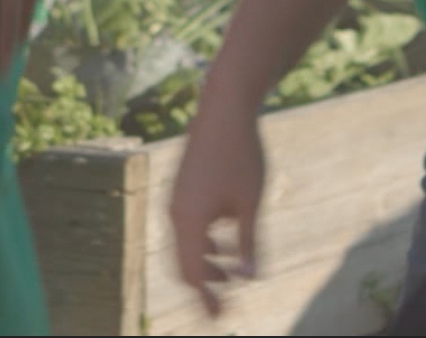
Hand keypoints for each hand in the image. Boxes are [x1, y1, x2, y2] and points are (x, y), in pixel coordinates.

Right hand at [168, 100, 264, 314]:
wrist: (224, 108)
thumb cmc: (241, 155)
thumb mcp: (250, 204)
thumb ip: (248, 243)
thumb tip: (249, 276)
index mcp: (189, 220)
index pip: (193, 274)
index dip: (206, 299)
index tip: (219, 318)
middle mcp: (176, 212)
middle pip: (184, 263)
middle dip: (205, 284)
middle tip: (227, 301)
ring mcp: (176, 199)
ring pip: (185, 244)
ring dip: (207, 261)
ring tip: (233, 269)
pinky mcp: (182, 187)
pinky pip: (187, 226)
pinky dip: (204, 241)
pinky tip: (227, 237)